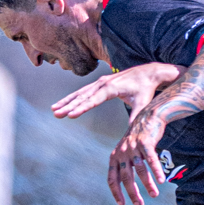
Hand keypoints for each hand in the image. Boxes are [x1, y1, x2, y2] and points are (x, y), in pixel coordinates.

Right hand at [51, 64, 181, 121]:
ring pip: (80, 93)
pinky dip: (73, 98)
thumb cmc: (146, 88)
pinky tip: (63, 104)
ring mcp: (100, 82)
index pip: (93, 100)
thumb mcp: (143, 103)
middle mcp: (103, 83)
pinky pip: (84, 91)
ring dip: (67, 101)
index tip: (71, 114)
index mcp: (111, 87)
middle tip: (57, 114)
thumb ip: (136, 116)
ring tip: (54, 109)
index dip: (82, 108)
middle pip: (83, 96)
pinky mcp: (100, 83)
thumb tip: (131, 131)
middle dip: (69, 105)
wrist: (149, 73)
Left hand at [107, 103, 169, 204]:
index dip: (116, 192)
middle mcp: (122, 153)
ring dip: (147, 185)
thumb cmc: (138, 138)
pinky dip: (156, 171)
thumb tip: (125, 184)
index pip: (112, 179)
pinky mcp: (145, 143)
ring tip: (154, 195)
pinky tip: (161, 181)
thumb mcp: (126, 150)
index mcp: (115, 157)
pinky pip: (151, 160)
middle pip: (126, 178)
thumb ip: (124, 165)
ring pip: (140, 171)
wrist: (148, 117)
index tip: (122, 204)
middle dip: (133, 193)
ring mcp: (133, 147)